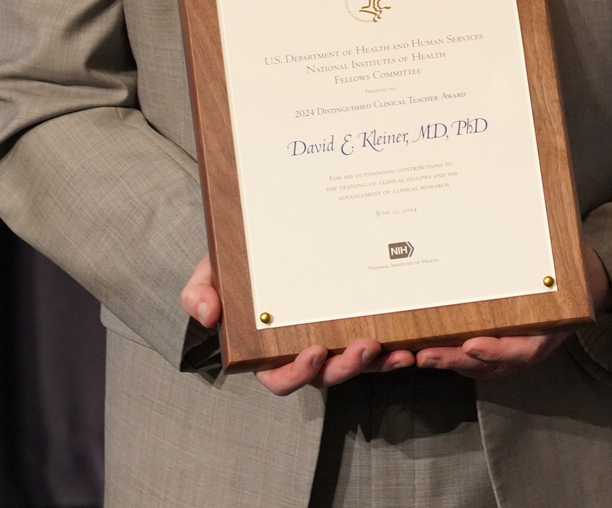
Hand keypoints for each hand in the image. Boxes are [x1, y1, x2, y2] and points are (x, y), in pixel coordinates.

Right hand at [180, 253, 414, 396]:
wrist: (271, 235)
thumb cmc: (241, 260)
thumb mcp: (213, 270)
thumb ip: (201, 291)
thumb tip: (207, 313)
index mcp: (268, 348)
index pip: (280, 376)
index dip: (296, 373)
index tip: (313, 352)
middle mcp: (304, 349)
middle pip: (326, 374)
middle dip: (346, 367)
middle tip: (364, 347)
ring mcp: (335, 337)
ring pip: (357, 363)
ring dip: (377, 362)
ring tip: (395, 350)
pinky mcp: (361, 322)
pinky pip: (381, 344)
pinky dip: (395, 347)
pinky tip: (410, 342)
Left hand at [408, 244, 611, 380]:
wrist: (578, 290)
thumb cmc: (567, 278)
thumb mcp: (565, 269)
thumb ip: (548, 258)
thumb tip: (532, 222)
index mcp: (546, 332)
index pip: (522, 349)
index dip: (495, 350)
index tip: (472, 345)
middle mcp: (524, 349)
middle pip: (487, 363)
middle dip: (453, 360)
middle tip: (427, 354)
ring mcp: (507, 353)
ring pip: (472, 364)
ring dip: (443, 359)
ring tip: (415, 352)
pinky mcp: (491, 348)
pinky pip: (466, 356)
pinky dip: (445, 352)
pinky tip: (420, 345)